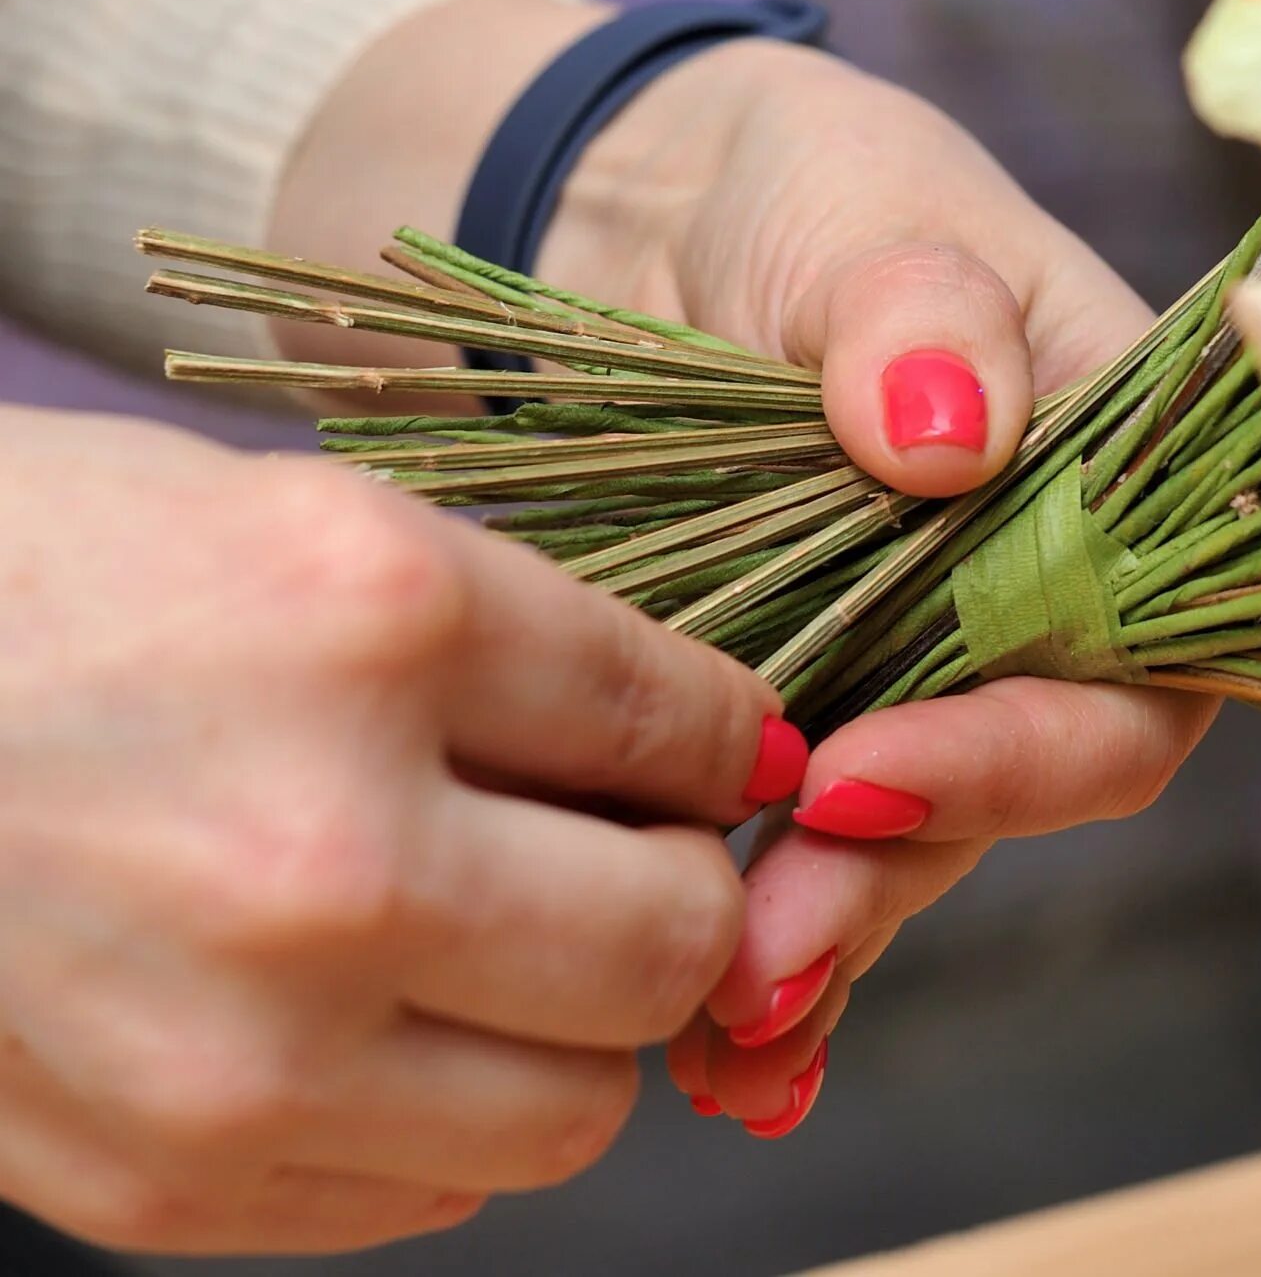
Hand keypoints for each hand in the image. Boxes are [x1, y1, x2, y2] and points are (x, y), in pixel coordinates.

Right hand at [0, 407, 797, 1252]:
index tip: (725, 747)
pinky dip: (455, 1105)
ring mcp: (236, 1051)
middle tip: (637, 846)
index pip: (682, 722)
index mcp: (376, 625)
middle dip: (690, 890)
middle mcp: (323, 856)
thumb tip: (725, 754)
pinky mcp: (160, 1184)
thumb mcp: (316, 525)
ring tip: (513, 936)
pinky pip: (430, 1193)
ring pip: (578, 1108)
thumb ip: (537, 646)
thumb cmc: (59, 576)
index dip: (735, 737)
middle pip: (670, 943)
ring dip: (586, 1021)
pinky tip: (388, 1009)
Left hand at [274, 3, 1221, 1136]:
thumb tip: (953, 431)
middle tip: (757, 962)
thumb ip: (924, 306)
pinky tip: (711, 1047)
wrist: (643, 202)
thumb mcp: (872, 209)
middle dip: (899, 875)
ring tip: (713, 1031)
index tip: (868, 775)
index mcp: (1119, 471)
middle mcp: (1041, 583)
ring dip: (822, 934)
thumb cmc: (798, 179)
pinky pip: (811, 830)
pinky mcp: (809, 689)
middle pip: (1021, 775)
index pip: (1139, 650)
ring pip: (909, 829)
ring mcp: (922, 647)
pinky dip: (771, 928)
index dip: (1031, 742)